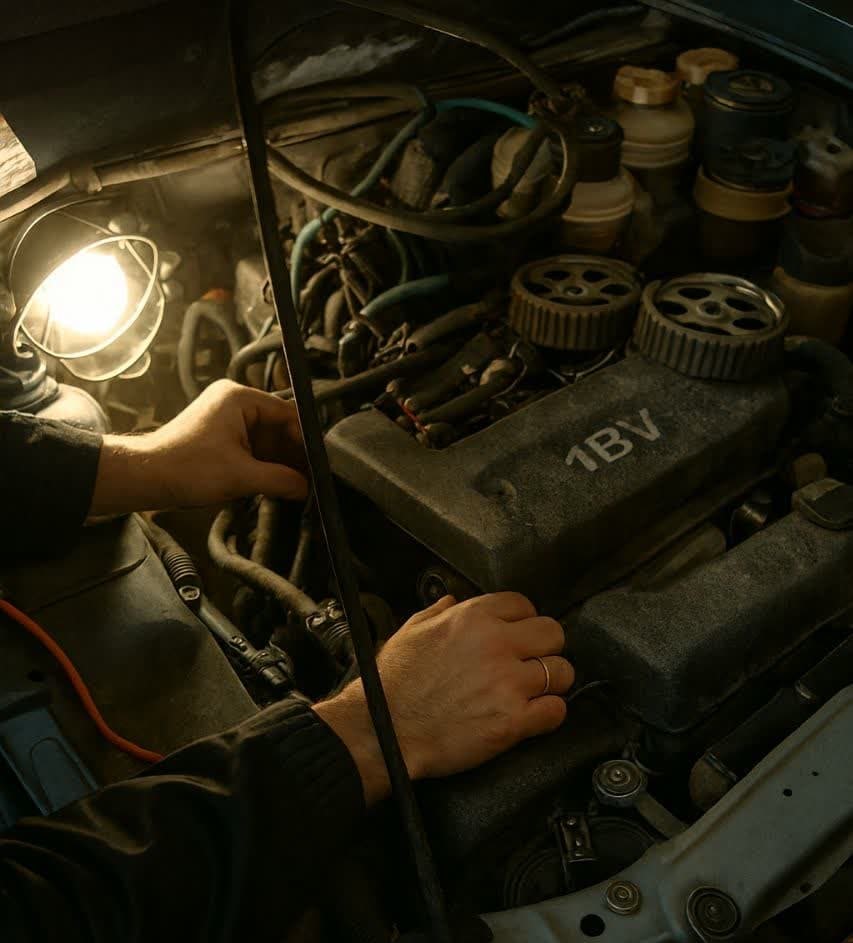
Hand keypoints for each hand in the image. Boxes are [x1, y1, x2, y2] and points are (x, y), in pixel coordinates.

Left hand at [90, 380, 307, 515]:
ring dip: (279, 463)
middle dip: (293, 455)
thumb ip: (281, 480)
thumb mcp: (242, 476)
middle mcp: (234, 402)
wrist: (145, 478)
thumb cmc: (184, 468)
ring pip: (267, 441)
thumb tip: (307, 488)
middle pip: (279, 428)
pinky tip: (276, 484)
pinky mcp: (220, 437)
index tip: (318, 465)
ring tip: (296, 486)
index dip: (305, 441)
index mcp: (239, 398)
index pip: (288, 414)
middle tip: (310, 480)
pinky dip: (264, 466)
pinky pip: (252, 448)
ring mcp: (226, 419)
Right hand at [314, 592, 573, 803]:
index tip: (518, 635)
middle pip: (553, 633)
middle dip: (545, 647)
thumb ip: (439, 611)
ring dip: (552, 682)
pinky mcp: (513, 721)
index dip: (522, 621)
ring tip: (536, 690)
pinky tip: (534, 715)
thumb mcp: (411, 631)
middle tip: (532, 662)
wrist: (384, 731)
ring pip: (563, 671)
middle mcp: (496, 644)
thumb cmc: (393, 684)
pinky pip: (556, 711)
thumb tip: (453, 601)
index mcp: (473, 617)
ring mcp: (508, 683)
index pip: (523, 604)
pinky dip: (549, 714)